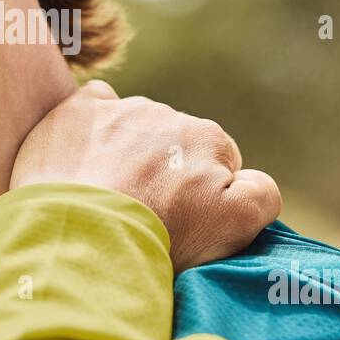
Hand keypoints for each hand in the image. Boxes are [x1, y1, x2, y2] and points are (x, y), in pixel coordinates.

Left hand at [10, 80, 282, 273]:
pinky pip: (95, 104)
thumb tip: (250, 179)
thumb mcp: (236, 226)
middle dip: (163, 174)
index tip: (179, 223)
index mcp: (209, 138)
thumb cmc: (162, 235)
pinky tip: (85, 160)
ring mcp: (120, 110)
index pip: (217, 163)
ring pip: (134, 128)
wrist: (83, 233)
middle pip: (174, 145)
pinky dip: (93, 126)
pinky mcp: (78, 111)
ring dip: (128, 155)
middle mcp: (167, 114)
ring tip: (107, 199)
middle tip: (142, 216)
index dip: (201, 197)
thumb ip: (261, 195)